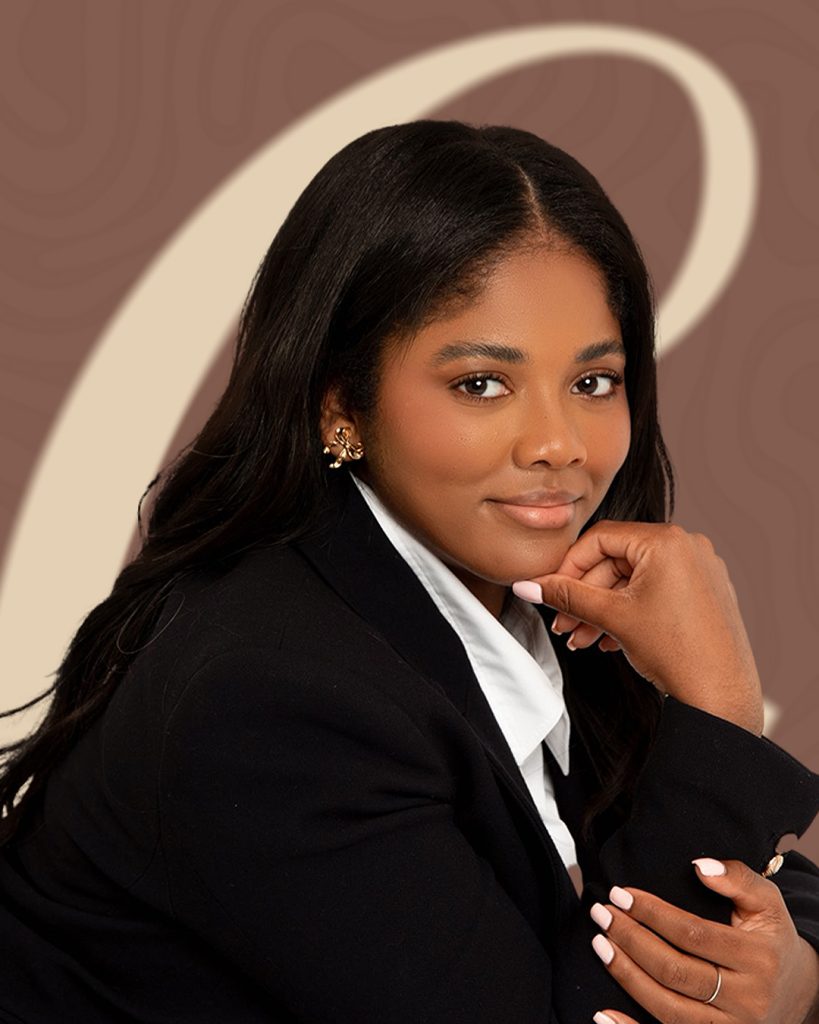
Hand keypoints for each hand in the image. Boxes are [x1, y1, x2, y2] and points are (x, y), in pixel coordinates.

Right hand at [513, 520, 763, 732]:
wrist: (720, 698)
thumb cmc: (677, 653)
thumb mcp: (612, 617)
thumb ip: (566, 596)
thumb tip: (528, 585)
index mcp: (667, 541)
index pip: (600, 539)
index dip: (569, 567)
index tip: (550, 590)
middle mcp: (688, 547)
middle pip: (616, 562)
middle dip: (585, 597)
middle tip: (564, 624)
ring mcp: (700, 570)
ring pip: (634, 580)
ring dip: (603, 609)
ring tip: (582, 640)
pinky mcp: (705, 592)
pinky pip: (656, 591)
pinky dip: (629, 612)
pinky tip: (610, 640)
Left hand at [588, 858, 818, 1023]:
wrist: (801, 995)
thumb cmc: (773, 941)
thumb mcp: (767, 903)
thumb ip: (738, 878)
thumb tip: (699, 865)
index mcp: (758, 958)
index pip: (692, 933)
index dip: (652, 913)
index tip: (620, 894)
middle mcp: (746, 999)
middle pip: (675, 971)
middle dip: (631, 939)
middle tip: (601, 914)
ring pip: (668, 1007)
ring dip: (626, 975)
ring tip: (600, 944)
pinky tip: (603, 1013)